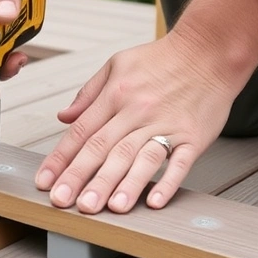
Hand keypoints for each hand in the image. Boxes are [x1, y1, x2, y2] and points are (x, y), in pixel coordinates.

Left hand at [33, 29, 248, 213]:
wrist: (211, 49)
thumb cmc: (164, 59)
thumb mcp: (118, 64)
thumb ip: (89, 93)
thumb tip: (64, 117)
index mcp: (116, 95)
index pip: (82, 132)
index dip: (61, 159)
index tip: (46, 182)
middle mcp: (139, 111)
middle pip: (106, 149)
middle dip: (83, 178)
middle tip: (66, 202)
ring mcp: (167, 125)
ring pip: (140, 158)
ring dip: (123, 185)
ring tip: (108, 208)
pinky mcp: (193, 136)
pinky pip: (179, 162)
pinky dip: (167, 182)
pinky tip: (154, 201)